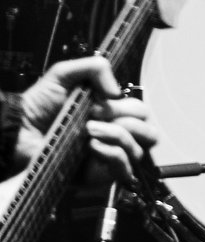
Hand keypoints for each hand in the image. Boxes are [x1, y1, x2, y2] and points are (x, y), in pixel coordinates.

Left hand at [15, 56, 156, 183]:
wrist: (18, 132)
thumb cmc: (36, 106)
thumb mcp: (63, 74)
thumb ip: (95, 67)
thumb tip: (117, 92)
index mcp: (111, 115)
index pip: (142, 113)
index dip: (126, 107)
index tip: (100, 103)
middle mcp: (113, 136)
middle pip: (150, 133)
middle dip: (130, 122)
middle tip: (98, 118)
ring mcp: (108, 156)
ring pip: (138, 150)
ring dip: (117, 136)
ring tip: (89, 130)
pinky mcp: (99, 174)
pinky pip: (123, 168)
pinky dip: (112, 154)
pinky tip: (92, 146)